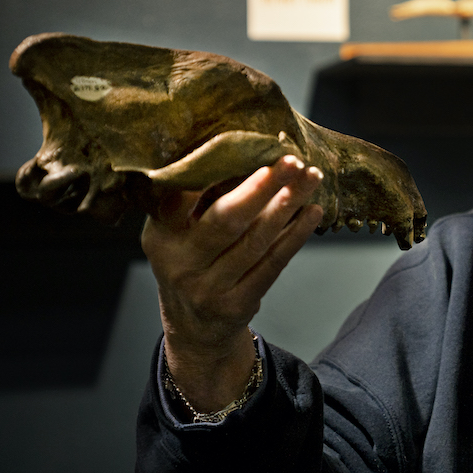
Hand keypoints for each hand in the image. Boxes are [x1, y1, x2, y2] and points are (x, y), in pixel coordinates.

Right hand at [142, 155, 324, 409]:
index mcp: (160, 234)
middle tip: (291, 160)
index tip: (248, 144)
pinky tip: (312, 212)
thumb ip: (196, 199)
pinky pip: (272, 265)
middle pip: (226, 219)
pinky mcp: (236, 304)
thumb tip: (246, 149)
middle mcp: (180, 262)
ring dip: (288, 206)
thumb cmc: (191, 261)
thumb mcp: (175, 232)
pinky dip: (295, 236)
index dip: (215, 169)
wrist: (192, 327)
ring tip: (310, 179)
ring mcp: (208, 287)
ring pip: (256, 241)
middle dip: (262, 187)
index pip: (183, 195)